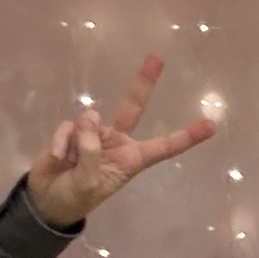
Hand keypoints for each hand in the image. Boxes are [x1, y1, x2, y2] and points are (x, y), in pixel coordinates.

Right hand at [25, 54, 217, 228]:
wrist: (47, 200)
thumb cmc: (76, 197)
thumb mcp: (89, 182)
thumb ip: (91, 152)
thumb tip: (89, 117)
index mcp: (132, 159)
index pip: (164, 147)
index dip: (187, 137)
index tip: (211, 125)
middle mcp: (117, 142)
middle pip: (134, 107)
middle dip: (144, 82)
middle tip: (157, 57)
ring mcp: (94, 133)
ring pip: (90, 120)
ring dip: (78, 141)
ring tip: (70, 163)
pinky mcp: (72, 130)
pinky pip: (69, 126)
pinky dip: (61, 141)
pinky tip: (58, 157)